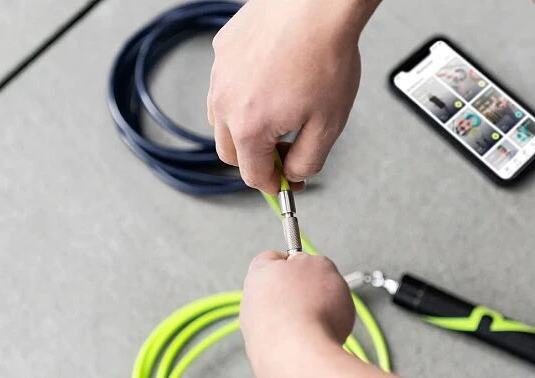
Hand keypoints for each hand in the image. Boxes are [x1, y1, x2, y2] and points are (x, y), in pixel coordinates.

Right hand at [208, 0, 378, 193]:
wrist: (317, 0)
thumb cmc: (325, 54)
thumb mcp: (328, 124)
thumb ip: (308, 161)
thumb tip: (293, 175)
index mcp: (249, 128)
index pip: (253, 176)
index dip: (273, 187)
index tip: (286, 185)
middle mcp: (225, 104)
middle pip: (232, 155)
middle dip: (257, 162)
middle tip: (284, 155)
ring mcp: (220, 76)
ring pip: (222, 124)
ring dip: (245, 133)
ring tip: (277, 120)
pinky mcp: (222, 52)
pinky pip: (224, 89)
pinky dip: (242, 100)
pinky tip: (268, 88)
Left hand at [240, 251, 354, 377]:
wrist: (301, 359)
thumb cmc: (312, 310)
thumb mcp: (323, 266)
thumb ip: (313, 262)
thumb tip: (310, 268)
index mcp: (258, 273)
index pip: (272, 258)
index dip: (295, 261)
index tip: (310, 267)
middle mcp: (249, 303)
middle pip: (277, 293)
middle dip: (300, 296)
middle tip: (322, 298)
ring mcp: (253, 334)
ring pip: (282, 322)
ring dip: (302, 324)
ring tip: (323, 328)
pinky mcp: (263, 361)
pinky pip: (287, 348)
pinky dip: (301, 347)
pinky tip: (316, 348)